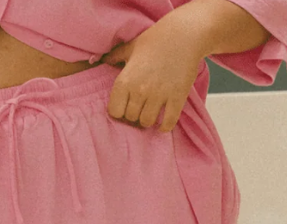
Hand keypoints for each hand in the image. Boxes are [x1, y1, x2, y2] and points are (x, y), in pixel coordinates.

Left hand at [98, 18, 204, 132]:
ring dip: (148, 120)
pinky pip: (168, 122)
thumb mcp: (131, 47)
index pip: (114, 112)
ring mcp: (159, 95)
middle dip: (134, 114)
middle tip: (140, 108)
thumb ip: (115, 57)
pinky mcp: (177, 97)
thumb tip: (101, 61)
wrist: (185, 33)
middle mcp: (140, 91)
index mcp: (125, 81)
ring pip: (147, 122)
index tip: (125, 106)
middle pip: (131, 118)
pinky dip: (165, 126)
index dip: (119, 111)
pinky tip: (163, 123)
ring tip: (151, 112)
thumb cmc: (156, 39)